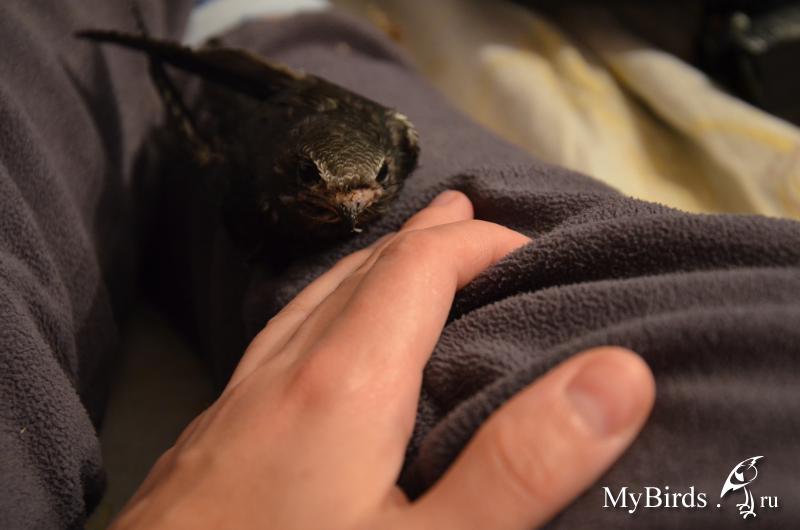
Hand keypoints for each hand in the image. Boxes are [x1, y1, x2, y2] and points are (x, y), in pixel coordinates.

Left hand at [112, 191, 654, 529]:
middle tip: (471, 219)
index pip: (418, 267)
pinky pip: (283, 340)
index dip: (478, 243)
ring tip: (409, 257)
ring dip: (373, 268)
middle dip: (426, 239)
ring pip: (315, 300)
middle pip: (362, 270)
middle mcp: (282, 370)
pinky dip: (329, 312)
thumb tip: (619, 375)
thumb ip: (522, 465)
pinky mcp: (214, 436)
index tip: (530, 246)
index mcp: (341, 380)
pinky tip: (327, 344)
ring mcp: (237, 400)